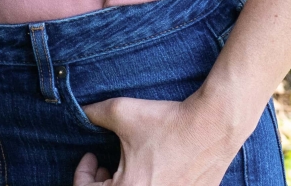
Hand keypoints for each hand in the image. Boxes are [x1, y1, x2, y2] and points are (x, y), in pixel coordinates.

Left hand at [77, 94, 242, 185]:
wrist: (213, 126)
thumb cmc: (168, 121)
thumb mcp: (121, 111)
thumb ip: (92, 114)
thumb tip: (77, 112)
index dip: (82, 174)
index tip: (90, 157)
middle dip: (101, 183)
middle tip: (103, 165)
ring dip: (124, 185)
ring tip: (126, 167)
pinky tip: (149, 171)